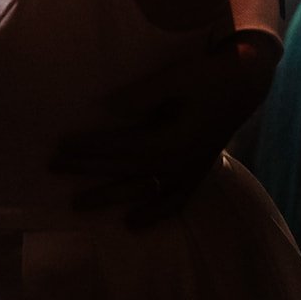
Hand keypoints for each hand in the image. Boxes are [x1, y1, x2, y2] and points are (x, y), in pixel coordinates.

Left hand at [53, 31, 278, 226]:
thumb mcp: (176, 77)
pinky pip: (175, 201)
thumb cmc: (208, 75)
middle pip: (125, 170)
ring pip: (143, 190)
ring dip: (110, 196)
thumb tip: (108, 106)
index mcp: (172, 140)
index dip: (90, 146)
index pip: (121, 147)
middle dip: (87, 170)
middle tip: (54, 168)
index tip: (61, 145)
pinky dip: (155, 213)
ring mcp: (189, 171)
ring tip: (79, 205)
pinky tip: (134, 224)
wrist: (246, 83)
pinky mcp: (198, 172)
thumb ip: (143, 94)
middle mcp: (179, 163)